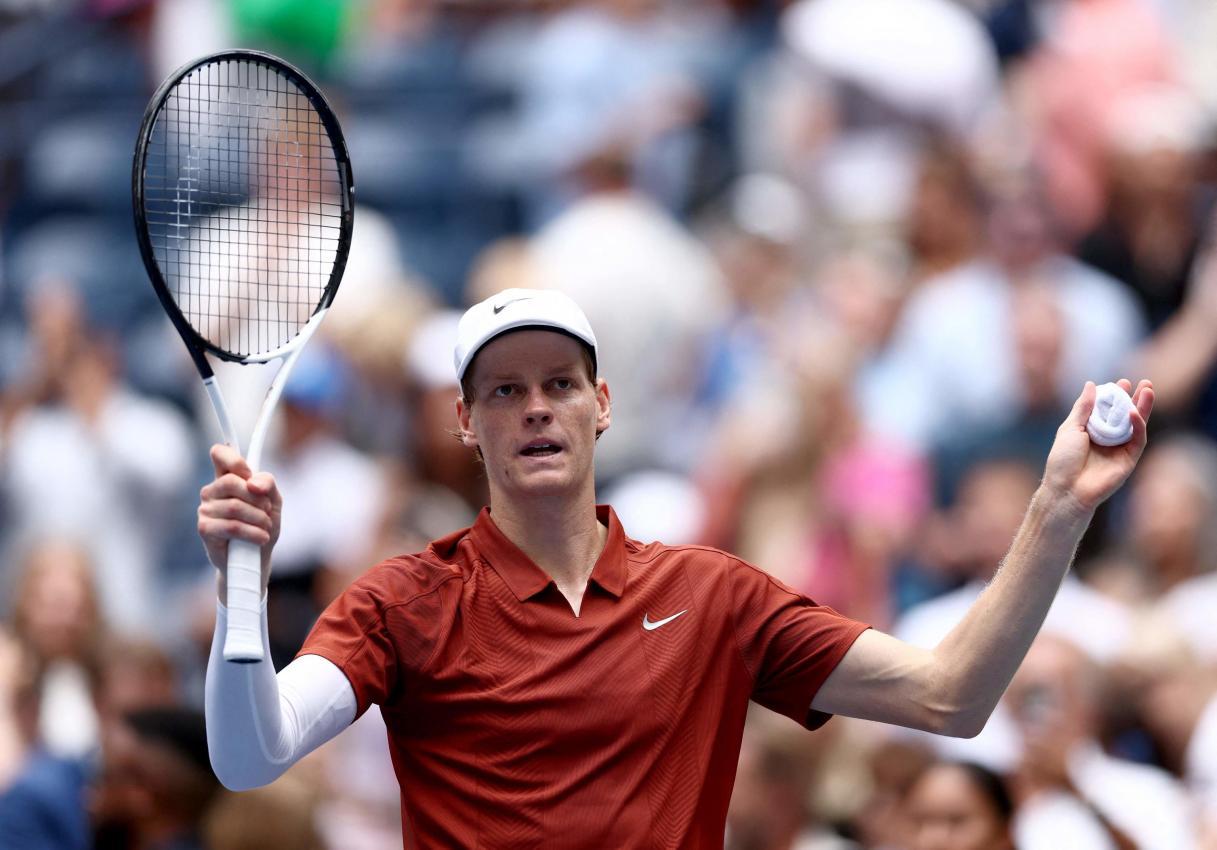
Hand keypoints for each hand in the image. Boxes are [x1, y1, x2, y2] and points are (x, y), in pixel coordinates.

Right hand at [197, 444, 281, 593]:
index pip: (220, 454)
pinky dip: (252, 533)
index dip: (234, 460)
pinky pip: (231, 526)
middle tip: (267, 511)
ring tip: (267, 527)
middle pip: (232, 482)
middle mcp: (212, 491)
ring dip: (259, 518)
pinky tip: (261, 538)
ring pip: (235, 506)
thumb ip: (268, 484)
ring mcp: (205, 509)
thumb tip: (254, 483)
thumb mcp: (273, 501)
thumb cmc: (262, 524)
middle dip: (258, 498)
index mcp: (227, 477)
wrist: (256, 558)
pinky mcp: (204, 528)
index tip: (249, 474)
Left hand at [1041, 379, 1153, 513]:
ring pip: (1136, 426)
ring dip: (1143, 408)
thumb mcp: (1070, 428)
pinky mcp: (1129, 460)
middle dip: (1135, 399)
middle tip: (1144, 382)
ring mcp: (1119, 449)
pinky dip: (1138, 426)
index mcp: (1091, 430)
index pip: (1107, 409)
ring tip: (1148, 390)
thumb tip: (1091, 384)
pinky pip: (1138, 440)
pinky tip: (1134, 413)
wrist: (1067, 488)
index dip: (1115, 395)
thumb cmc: (1063, 459)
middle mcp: (1107, 438)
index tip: (1120, 381)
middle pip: (1125, 415)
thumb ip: (1083, 407)